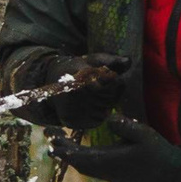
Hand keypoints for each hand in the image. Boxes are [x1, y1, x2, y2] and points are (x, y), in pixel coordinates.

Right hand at [12, 52, 128, 129]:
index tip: (110, 77)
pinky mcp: (71, 121)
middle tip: (104, 87)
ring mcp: (72, 109)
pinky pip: (96, 121)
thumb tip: (129, 61)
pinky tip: (90, 106)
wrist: (51, 82)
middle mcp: (75, 93)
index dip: (117, 81)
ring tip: (96, 96)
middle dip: (113, 93)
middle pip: (111, 98)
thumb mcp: (93, 60)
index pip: (114, 83)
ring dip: (106, 105)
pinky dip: (98, 115)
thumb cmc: (77, 68)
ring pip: (105, 111)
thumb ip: (111, 60)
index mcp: (81, 75)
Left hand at [51, 115, 180, 181]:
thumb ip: (127, 126)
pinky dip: (76, 156)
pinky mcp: (110, 172)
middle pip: (75, 160)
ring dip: (66, 152)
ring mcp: (106, 172)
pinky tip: (71, 148)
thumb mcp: (145, 135)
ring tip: (55, 138)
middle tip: (48, 132)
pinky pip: (87, 166)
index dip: (64, 147)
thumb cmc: (157, 152)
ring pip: (80, 164)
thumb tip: (109, 117)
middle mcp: (104, 169)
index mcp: (109, 161)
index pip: (80, 156)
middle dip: (61, 147)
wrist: (168, 172)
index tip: (53, 136)